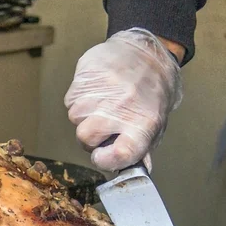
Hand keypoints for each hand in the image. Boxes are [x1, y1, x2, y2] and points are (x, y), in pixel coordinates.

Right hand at [64, 28, 182, 171]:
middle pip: (85, 138)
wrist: (147, 54)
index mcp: (143, 124)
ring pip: (75, 119)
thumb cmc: (153, 93)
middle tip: (103, 128)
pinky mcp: (85, 75)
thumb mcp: (156, 124)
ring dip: (85, 117)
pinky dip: (79, 100)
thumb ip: (142, 149)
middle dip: (91, 139)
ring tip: (102, 105)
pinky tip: (96, 92)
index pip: (119, 155)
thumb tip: (135, 172)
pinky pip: (70, 99)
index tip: (103, 157)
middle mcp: (121, 108)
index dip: (105, 160)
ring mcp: (101, 91)